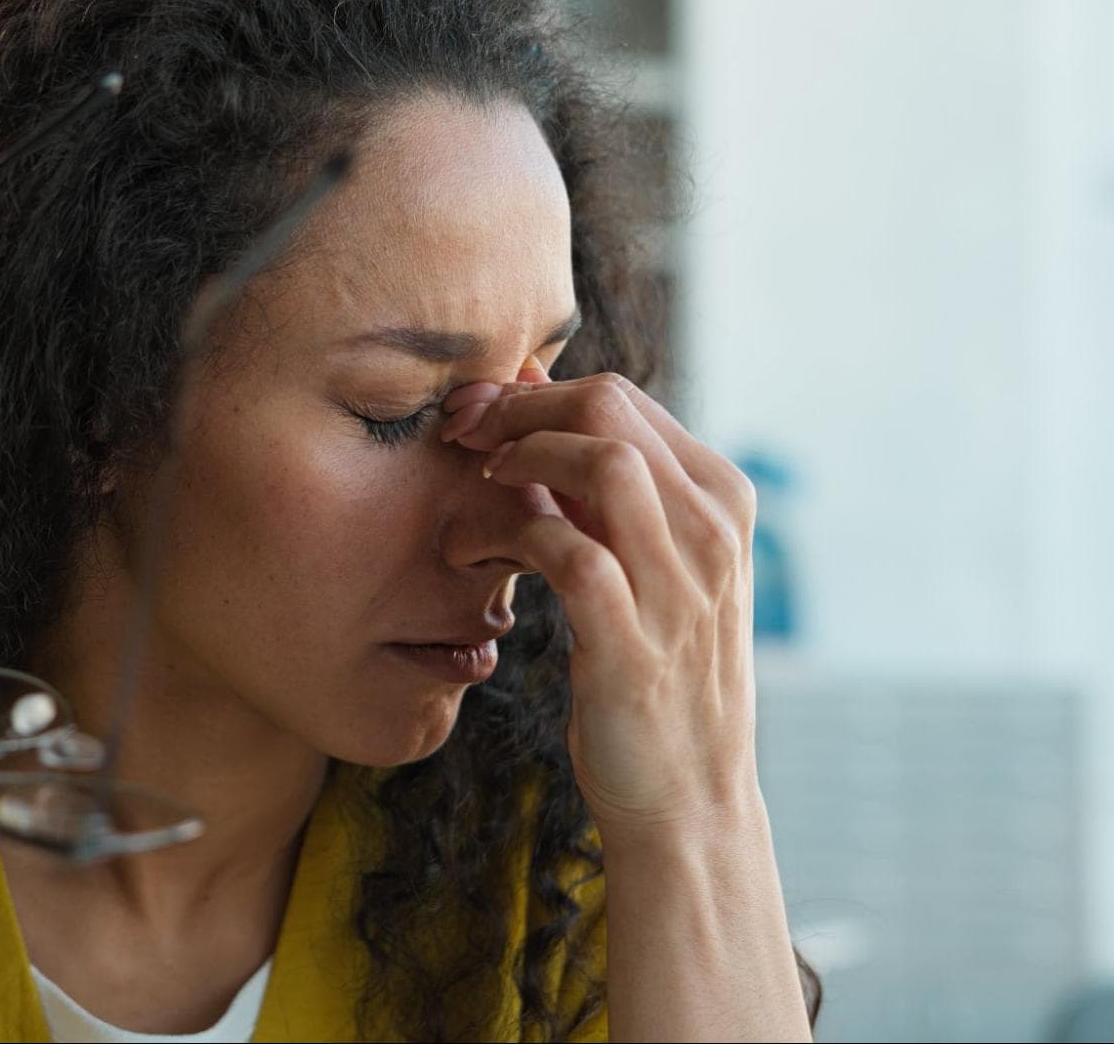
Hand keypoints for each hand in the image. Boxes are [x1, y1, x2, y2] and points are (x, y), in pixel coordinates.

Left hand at [442, 372, 760, 837]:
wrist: (686, 794)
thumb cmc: (649, 665)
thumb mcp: (641, 559)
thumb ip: (598, 479)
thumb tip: (526, 382)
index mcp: (719, 499)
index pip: (620, 399)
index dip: (530, 394)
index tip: (473, 418)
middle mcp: (713, 532)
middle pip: (607, 410)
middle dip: (514, 411)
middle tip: (458, 440)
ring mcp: (683, 587)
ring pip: (600, 464)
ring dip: (516, 462)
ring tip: (472, 492)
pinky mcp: (635, 643)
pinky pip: (569, 550)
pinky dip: (510, 534)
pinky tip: (471, 554)